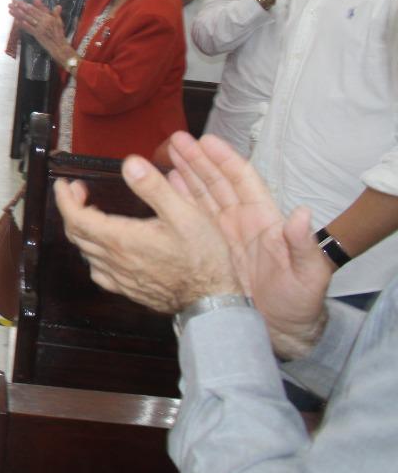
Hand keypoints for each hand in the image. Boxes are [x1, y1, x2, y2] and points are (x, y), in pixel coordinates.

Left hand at [8, 0, 65, 50]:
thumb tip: (58, 6)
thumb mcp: (59, 22)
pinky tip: (17, 21)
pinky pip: (29, 28)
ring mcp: (40, 28)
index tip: (20, 1)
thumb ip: (56, 14)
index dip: (27, 4)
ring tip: (11, 10)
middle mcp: (44, 21)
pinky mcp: (38, 35)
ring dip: (18, 14)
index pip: (36, 9)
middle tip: (12, 2)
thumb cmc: (58, 35)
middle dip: (20, 7)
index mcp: (49, 17)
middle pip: (30, 12)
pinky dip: (23, 24)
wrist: (59, 46)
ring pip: (28, 19)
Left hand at [54, 155, 240, 314]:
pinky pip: (99, 272)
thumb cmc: (204, 257)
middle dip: (72, 209)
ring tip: (92, 214)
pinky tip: (105, 249)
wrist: (214, 300)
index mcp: (121, 240)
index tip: (64, 185)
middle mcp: (115, 261)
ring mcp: (120, 279)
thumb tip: (130, 164)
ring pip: (86, 253)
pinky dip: (93, 255)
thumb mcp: (185, 214)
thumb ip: (154, 187)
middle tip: (79, 192)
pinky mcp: (129, 290)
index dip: (65, 200)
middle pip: (77, 235)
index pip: (76, 219)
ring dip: (82, 231)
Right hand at [164, 132, 330, 358]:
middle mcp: (242, 222)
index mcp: (265, 221)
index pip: (243, 181)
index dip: (224, 160)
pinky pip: (191, 219)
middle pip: (217, 183)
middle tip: (175, 140)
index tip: (206, 141)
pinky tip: (164, 188)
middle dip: (197, 160)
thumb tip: (303, 215)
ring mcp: (224, 235)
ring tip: (164, 155)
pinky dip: (178, 201)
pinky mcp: (209, 250)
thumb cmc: (299, 304)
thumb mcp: (308, 275)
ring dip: (184, 175)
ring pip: (201, 197)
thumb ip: (304, 246)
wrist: (280, 331)